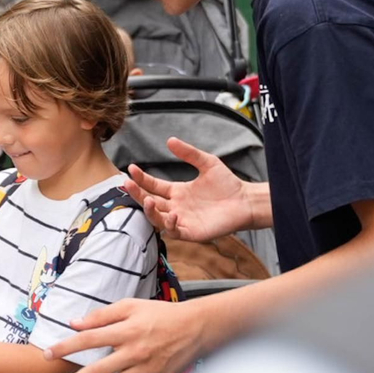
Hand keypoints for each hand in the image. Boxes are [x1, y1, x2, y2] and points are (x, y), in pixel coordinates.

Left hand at [44, 298, 203, 372]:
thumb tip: (74, 323)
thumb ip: (102, 315)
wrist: (195, 328)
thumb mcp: (131, 306)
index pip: (88, 340)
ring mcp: (144, 370)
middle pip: (97, 370)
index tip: (47, 353)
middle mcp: (133, 352)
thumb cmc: (161, 314)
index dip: (66, 347)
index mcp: (125, 330)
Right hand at [124, 138, 252, 242]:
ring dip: (149, 211)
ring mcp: (182, 220)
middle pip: (150, 202)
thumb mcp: (207, 163)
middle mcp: (176, 207)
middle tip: (127, 184)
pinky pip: (175, 232)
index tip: (131, 168)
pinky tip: (172, 215)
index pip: (153, 186)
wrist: (245, 201)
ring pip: (157, 219)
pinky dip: (170, 225)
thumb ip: (189, 153)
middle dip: (137, 194)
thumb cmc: (228, 184)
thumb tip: (170, 140)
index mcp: (177, 192)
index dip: (141, 179)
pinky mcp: (192, 232)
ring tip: (146, 200)